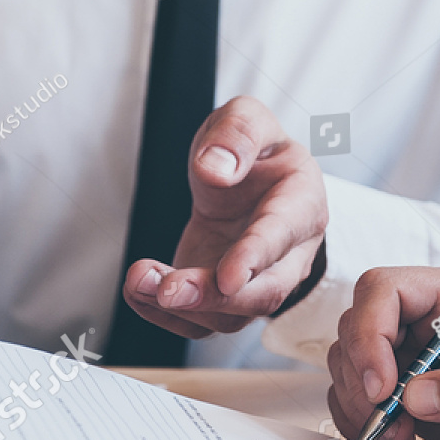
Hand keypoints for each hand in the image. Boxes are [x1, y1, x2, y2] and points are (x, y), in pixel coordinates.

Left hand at [122, 96, 326, 337]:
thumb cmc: (252, 149)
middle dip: (215, 298)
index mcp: (302, 202)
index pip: (282, 234)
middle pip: (264, 292)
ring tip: (140, 280)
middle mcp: (289, 253)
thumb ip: (237, 133)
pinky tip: (138, 288)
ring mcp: (257, 281)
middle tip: (170, 290)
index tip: (227, 276)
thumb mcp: (246, 118)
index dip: (255, 257)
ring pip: (231, 316)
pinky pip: (200, 321)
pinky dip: (164, 314)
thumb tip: (216, 170)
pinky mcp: (223, 296)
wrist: (242, 176)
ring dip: (183, 307)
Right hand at [327, 266, 439, 439]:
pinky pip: (355, 393)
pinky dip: (360, 420)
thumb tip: (416, 396)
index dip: (370, 332)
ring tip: (399, 438)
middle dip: (361, 376)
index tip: (381, 387)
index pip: (387, 289)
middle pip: (357, 323)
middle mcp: (426, 316)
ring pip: (348, 360)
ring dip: (359, 403)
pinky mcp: (402, 387)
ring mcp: (410, 351)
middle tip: (386, 420)